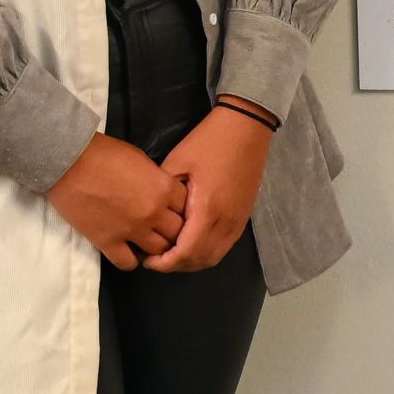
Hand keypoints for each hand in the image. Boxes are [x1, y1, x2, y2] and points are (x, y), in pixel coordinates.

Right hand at [46, 133, 185, 270]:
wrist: (69, 160)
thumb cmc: (103, 153)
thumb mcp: (141, 159)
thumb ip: (156, 180)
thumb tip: (161, 192)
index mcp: (164, 188)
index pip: (187, 209)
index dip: (181, 210)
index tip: (172, 211)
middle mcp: (153, 212)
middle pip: (178, 233)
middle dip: (172, 231)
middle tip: (162, 229)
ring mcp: (131, 230)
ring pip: (158, 251)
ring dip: (155, 248)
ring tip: (146, 242)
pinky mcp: (108, 242)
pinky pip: (128, 264)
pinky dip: (130, 260)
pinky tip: (126, 251)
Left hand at [145, 106, 274, 272]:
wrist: (246, 128)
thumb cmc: (209, 141)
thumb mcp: (177, 163)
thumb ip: (163, 194)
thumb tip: (152, 215)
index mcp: (207, 209)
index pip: (185, 253)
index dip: (164, 263)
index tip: (146, 260)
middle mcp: (226, 221)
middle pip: (200, 261)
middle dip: (176, 266)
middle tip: (155, 259)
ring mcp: (238, 221)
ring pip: (214, 257)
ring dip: (192, 262)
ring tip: (171, 253)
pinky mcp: (243, 217)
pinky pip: (224, 246)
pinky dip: (206, 252)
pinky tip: (191, 243)